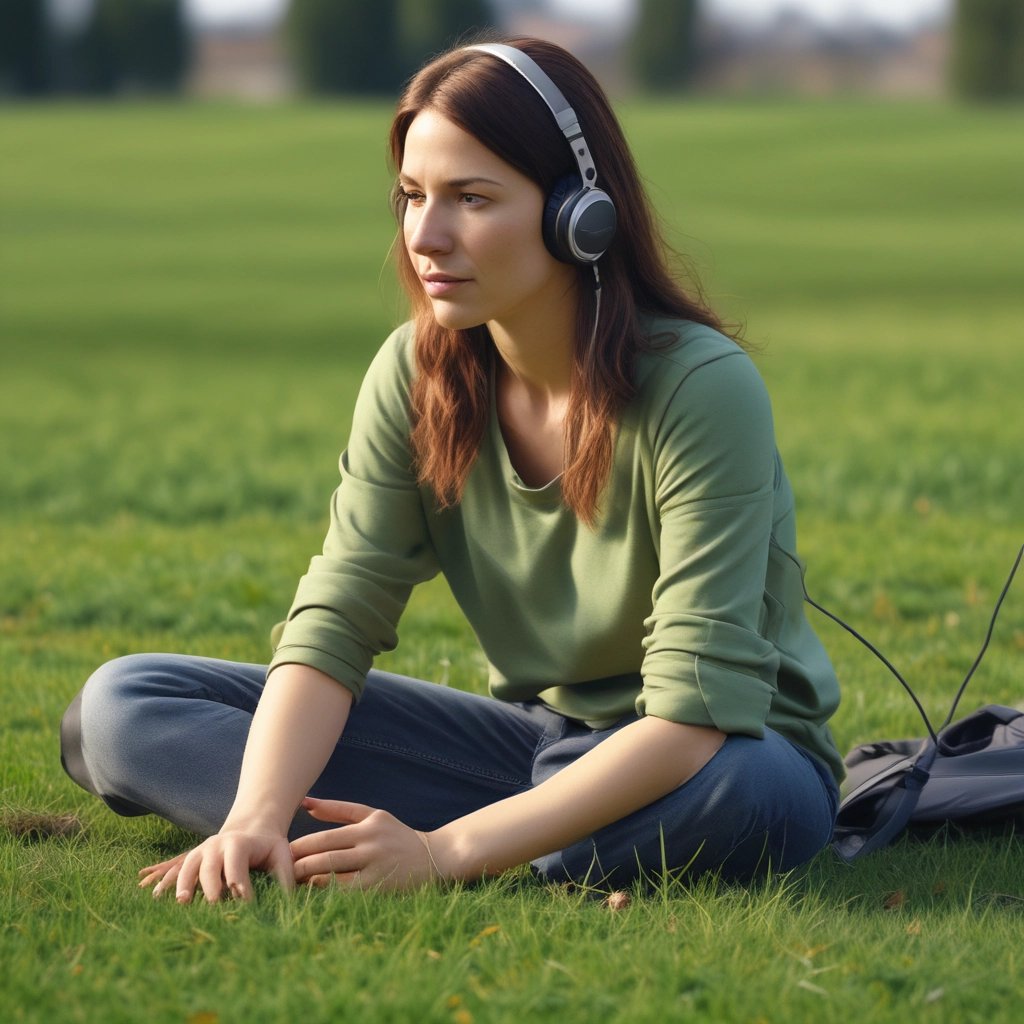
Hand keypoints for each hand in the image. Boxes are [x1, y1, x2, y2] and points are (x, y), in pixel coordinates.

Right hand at [138, 829, 294, 903]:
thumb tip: (290, 904)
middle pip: (210, 866)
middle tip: (213, 906)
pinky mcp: (193, 858)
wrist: (252, 827)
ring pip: (189, 866)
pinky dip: (167, 881)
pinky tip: (157, 896)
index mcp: (239, 843)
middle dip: (211, 886)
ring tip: (183, 902)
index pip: (237, 866)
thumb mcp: (282, 855)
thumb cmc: (269, 846)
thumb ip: (286, 877)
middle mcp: (217, 844)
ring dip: (183, 884)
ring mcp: (202, 850)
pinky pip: (176, 869)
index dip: (240, 884)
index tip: (245, 905)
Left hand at [290, 798, 440, 891]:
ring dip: (308, 882)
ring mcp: (376, 868)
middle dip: (298, 866)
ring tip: (292, 886)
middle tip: (281, 873)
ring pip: (333, 877)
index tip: (283, 855)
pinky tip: (316, 897)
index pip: (323, 838)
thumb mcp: (372, 815)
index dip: (299, 848)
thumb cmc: (396, 836)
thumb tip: (305, 803)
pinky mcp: (380, 889)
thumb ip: (338, 810)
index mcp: (367, 825)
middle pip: (324, 857)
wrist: (436, 858)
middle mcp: (371, 845)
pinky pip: (346, 894)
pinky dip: (327, 895)